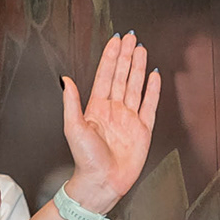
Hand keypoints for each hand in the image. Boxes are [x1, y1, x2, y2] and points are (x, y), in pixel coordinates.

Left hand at [60, 31, 160, 214]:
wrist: (102, 182)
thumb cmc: (85, 160)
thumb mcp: (73, 128)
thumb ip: (71, 102)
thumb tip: (65, 80)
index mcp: (96, 108)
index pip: (105, 76)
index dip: (110, 57)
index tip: (115, 41)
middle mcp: (113, 110)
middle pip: (121, 76)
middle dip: (126, 56)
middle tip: (131, 37)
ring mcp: (129, 118)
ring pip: (135, 85)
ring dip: (138, 67)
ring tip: (141, 49)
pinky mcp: (143, 129)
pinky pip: (150, 104)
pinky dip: (153, 90)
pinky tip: (154, 76)